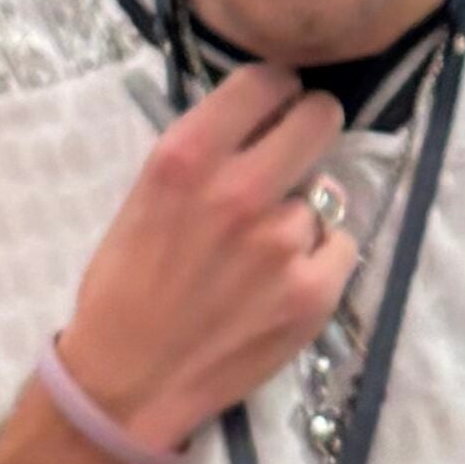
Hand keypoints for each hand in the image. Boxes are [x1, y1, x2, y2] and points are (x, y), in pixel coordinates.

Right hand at [55, 62, 360, 450]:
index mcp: (186, 158)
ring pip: (324, 196)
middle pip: (319, 119)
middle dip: (311, 128)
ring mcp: (284, 243)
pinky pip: (340, 247)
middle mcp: (240, 190)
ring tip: (263, 252)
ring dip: (303, 214)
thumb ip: (203, 156)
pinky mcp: (314, 291)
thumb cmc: (125, 288)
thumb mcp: (145, 198)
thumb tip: (257, 121)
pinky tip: (281, 283)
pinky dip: (319, 260)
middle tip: (298, 151)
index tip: (276, 103)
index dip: (277, 88)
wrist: (129, 382)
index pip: (266, 80)